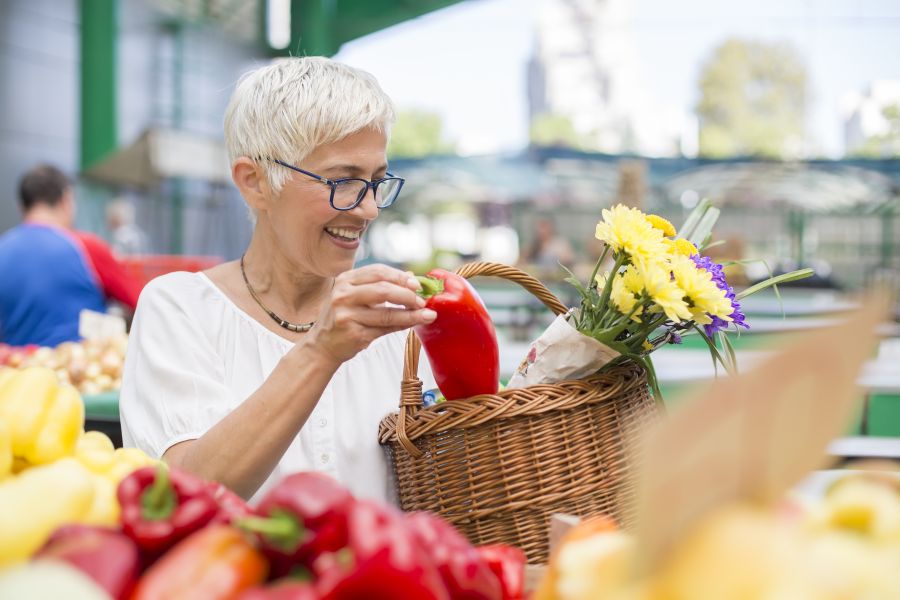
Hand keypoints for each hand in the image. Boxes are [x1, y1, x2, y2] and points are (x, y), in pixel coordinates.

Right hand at [306, 265, 436, 364]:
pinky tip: (413, 324)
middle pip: (383, 290)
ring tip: (428, 315)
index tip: (417, 284)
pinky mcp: (353, 334)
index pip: (377, 271)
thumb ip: (380, 286)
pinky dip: (402, 326)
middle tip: (422, 301)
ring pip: (386, 314)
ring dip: (411, 314)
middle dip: (407, 295)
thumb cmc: (344, 316)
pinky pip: (384, 329)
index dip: (400, 276)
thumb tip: (411, 277)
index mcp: (345, 280)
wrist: (323, 344)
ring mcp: (346, 315)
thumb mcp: (356, 295)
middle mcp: (343, 295)